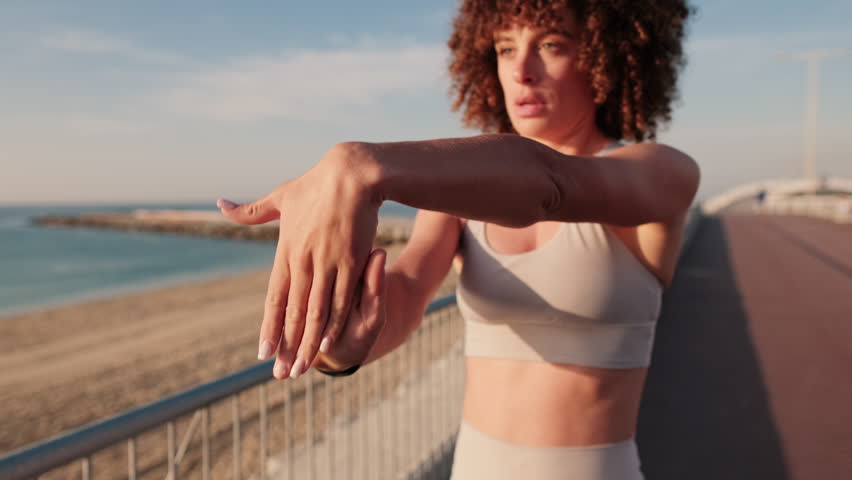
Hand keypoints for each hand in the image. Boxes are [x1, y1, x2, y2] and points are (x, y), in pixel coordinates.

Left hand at [218, 143, 380, 378]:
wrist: (351, 174)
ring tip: (301, 366)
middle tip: (280, 372)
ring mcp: (328, 263)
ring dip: (308, 342)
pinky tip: (327, 342)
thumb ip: (252, 211)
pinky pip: (341, 300)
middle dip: (286, 345)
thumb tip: (220, 203)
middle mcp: (304, 262)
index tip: (262, 351)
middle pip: (293, 312)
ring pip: (315, 312)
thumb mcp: (280, 196)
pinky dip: (333, 324)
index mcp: (286, 251)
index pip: (274, 298)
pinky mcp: (351, 262)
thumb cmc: (316, 184)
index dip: (269, 326)